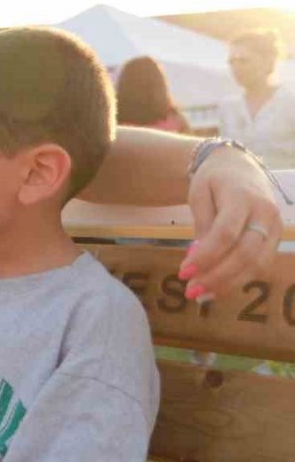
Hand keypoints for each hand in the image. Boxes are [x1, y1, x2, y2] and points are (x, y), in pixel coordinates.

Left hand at [183, 147, 284, 298]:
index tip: (183, 272)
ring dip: (229, 284)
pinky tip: (218, 287)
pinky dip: (240, 278)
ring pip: (257, 263)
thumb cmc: (214, 179)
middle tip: (191, 291)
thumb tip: (198, 257)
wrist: (240, 165)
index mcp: (242, 197)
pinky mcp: (277, 238)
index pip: (226, 234)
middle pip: (245, 253)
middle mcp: (265, 213)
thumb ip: (202, 224)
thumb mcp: (199, 194)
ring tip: (202, 296)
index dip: (206, 257)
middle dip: (217, 277)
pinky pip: (261, 264)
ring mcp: (276, 227)